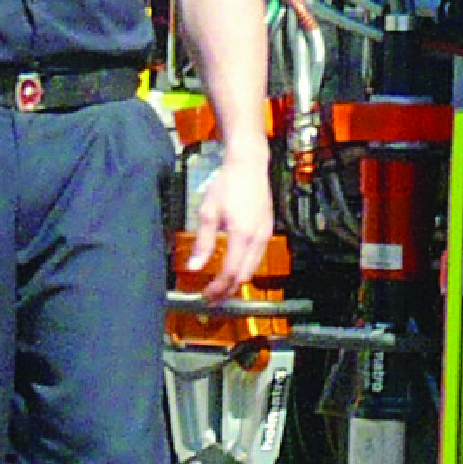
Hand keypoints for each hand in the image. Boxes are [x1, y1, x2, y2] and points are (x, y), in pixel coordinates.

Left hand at [181, 156, 271, 302]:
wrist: (249, 165)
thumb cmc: (227, 184)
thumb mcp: (208, 212)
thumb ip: (203, 243)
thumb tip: (194, 267)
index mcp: (242, 235)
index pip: (230, 272)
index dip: (218, 289)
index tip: (206, 297)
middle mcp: (257, 238)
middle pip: (244, 276)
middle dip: (228, 290)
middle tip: (212, 298)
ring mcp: (265, 234)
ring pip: (253, 268)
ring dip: (237, 280)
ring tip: (221, 287)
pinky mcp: (267, 229)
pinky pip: (258, 257)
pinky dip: (245, 268)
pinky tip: (233, 267)